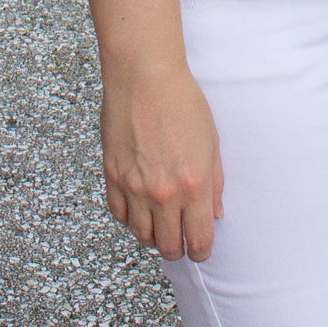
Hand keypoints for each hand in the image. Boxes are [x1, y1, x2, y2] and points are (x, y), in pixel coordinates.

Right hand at [100, 60, 224, 260]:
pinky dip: (129, 218)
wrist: (145, 75)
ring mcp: (135, 187)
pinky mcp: (112, 176)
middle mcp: (163, 193)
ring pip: (142, 236)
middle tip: (181, 242)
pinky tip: (138, 208)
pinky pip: (119, 214)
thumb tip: (214, 214)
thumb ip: (215, 183)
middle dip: (178, 249)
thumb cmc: (182, 101)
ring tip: (160, 225)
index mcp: (194, 185)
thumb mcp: (212, 141)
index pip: (199, 239)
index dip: (202, 251)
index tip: (201, 250)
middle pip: (169, 246)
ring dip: (153, 236)